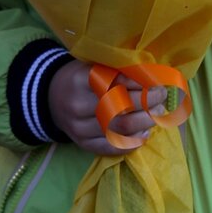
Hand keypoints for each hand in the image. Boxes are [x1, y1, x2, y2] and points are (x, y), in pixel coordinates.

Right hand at [48, 60, 167, 154]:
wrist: (50, 98)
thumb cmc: (79, 78)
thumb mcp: (92, 66)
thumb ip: (117, 70)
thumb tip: (153, 76)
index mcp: (80, 80)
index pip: (115, 82)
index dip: (139, 84)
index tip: (157, 83)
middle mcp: (78, 105)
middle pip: (119, 107)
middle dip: (146, 103)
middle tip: (161, 98)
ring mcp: (79, 128)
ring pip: (117, 129)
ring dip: (143, 123)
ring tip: (157, 115)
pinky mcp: (83, 144)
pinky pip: (111, 147)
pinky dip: (131, 143)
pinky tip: (144, 134)